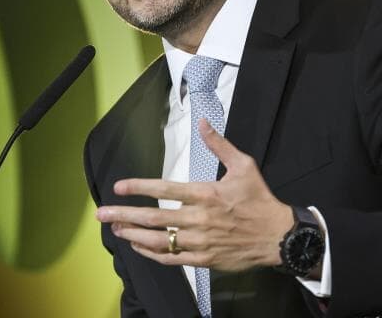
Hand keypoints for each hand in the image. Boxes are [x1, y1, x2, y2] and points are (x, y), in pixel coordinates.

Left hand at [96, 119, 293, 271]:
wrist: (278, 237)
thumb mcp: (244, 166)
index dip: (139, 187)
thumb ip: (219, 144)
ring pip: (159, 240)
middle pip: (154, 218)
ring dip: (133, 235)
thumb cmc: (260, 200)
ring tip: (115, 228)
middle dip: (124, 215)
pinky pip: (172, 258)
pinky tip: (138, 246)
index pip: (165, 189)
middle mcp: (199, 219)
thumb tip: (203, 122)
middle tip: (102, 214)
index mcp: (206, 194)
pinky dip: (151, 253)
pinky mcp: (204, 259)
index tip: (119, 187)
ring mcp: (200, 241)